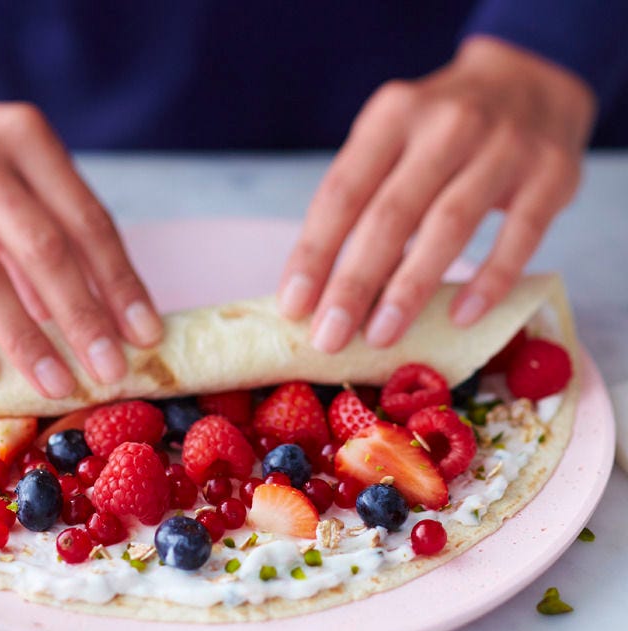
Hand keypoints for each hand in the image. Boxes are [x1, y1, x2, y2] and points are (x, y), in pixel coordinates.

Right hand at [0, 59, 162, 396]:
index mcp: (24, 137)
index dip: (121, 284)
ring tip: (56, 385)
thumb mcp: (7, 173)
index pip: (88, 221)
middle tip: (110, 372)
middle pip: (44, 248)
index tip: (146, 336)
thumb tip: (86, 318)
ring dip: (26, 339)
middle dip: (84, 319)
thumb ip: (43, 236)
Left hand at [278, 36, 595, 351]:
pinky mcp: (552, 173)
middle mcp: (445, 124)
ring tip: (380, 337)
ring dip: (409, 289)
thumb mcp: (393, 140)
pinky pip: (520, 235)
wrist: (532, 78)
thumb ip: (361, 199)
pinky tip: (461, 318)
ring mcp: (504, 146)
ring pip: (448, 225)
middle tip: (329, 337)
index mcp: (392, 115)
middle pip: (390, 215)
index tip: (294, 306)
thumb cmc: (441, 133)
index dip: (314, 253)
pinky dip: (488, 281)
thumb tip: (319, 289)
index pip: (342, 193)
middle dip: (353, 284)